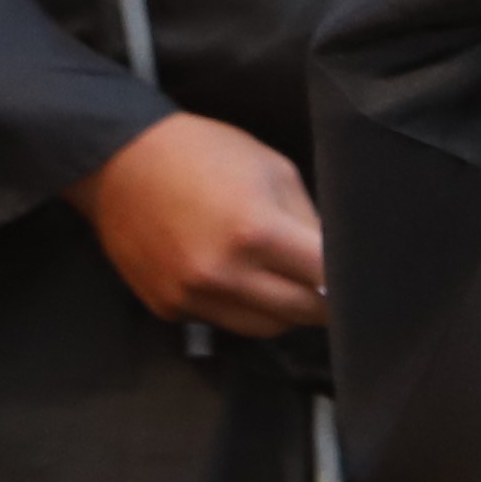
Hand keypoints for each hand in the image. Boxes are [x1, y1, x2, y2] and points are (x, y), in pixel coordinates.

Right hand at [72, 112, 324, 331]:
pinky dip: (240, 307)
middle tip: (332, 287)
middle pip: (299, 313)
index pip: (325, 279)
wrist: (120, 162)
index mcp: (256, 232)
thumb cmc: (205, 153)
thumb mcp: (273, 170)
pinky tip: (238, 279)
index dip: (349, 281)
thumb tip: (334, 261)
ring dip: (284, 310)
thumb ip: (307, 220)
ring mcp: (191, 297)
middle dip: (323, 302)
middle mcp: (222, 274)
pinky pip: (222, 321)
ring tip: (286, 282)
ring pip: (263, 327)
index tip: (361, 280)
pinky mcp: (167, 309)